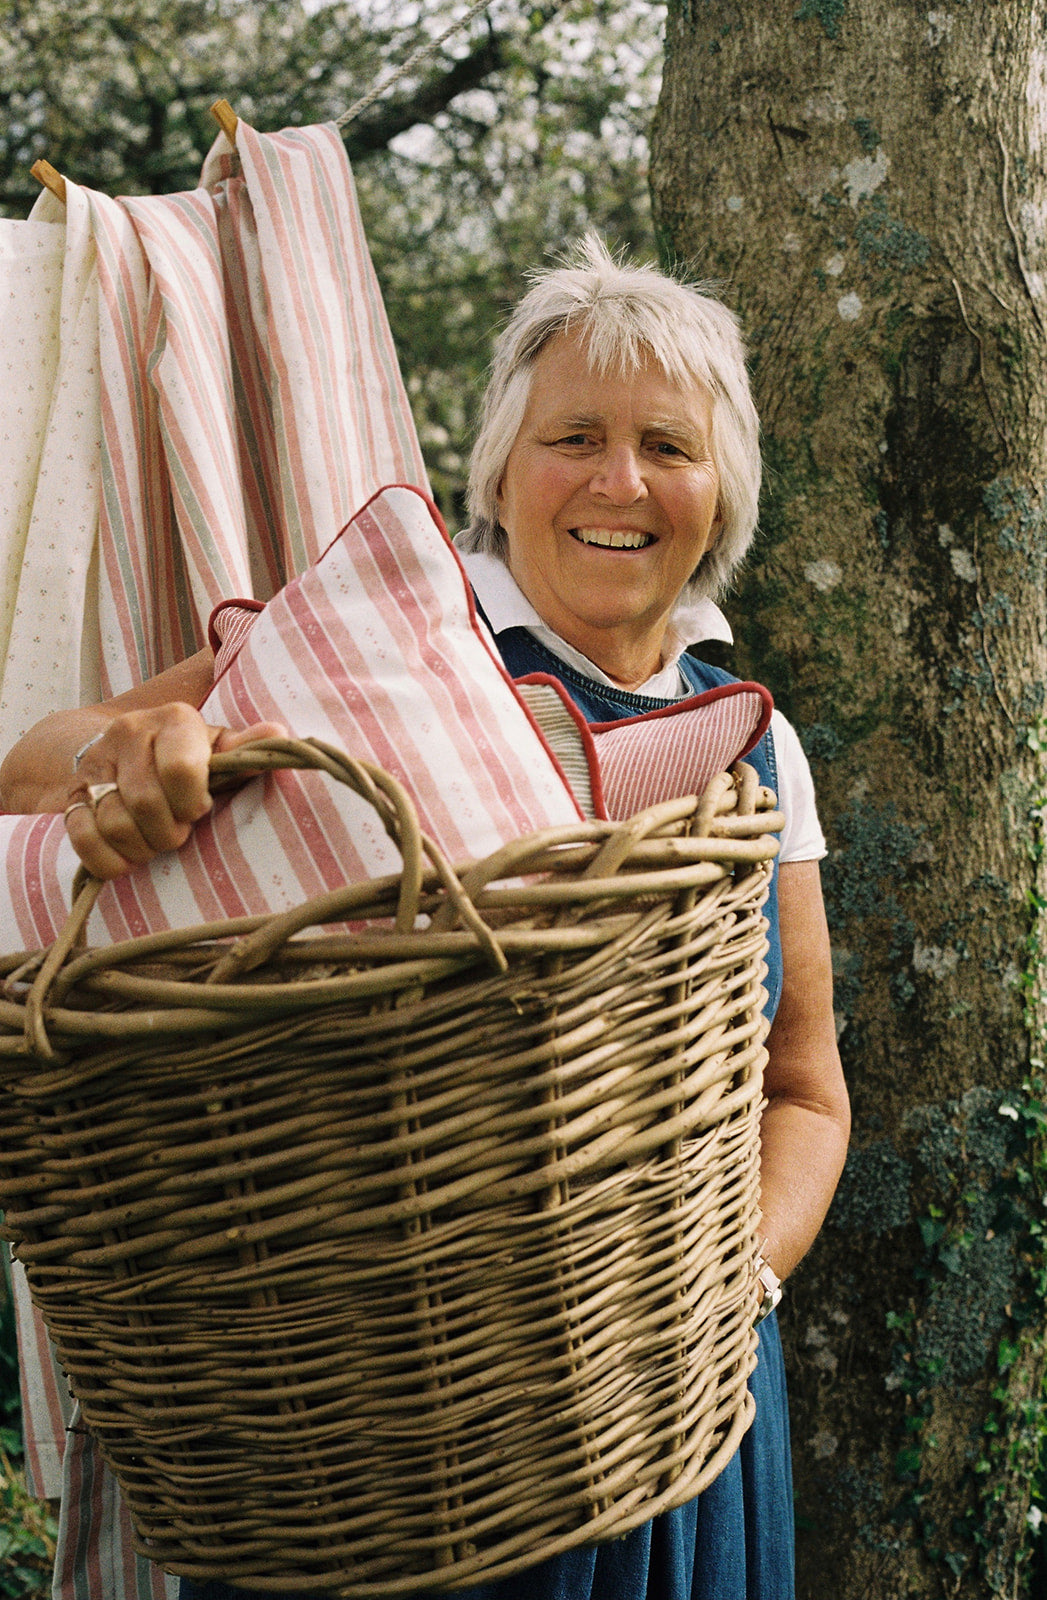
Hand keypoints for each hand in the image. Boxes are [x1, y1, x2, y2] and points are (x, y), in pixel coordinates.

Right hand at [62, 704, 285, 878]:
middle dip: (166, 832)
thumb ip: (245, 750)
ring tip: (154, 842)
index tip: (198, 809)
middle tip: (177, 834)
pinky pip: (82, 836)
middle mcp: (130, 732)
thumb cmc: (188, 756)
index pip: (181, 769)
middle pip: (145, 802)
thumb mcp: (218, 750)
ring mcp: (97, 763)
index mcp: (174, 720)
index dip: (192, 802)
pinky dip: (107, 859)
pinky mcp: (73, 793)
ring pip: (113, 822)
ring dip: (140, 847)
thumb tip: (280, 735)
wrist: (126, 748)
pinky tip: (126, 857)